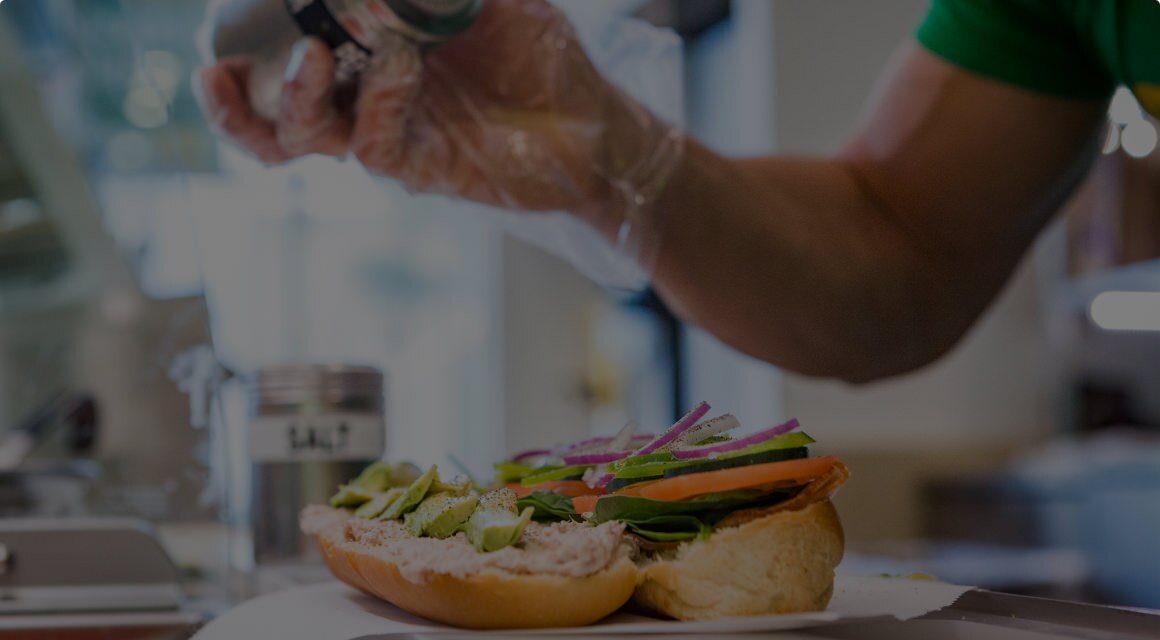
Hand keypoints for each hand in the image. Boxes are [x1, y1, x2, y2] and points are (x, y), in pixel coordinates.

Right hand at [194, 0, 681, 234]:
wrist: (598, 126)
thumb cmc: (543, 54)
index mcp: (364, 51)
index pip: (282, 49)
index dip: (242, 39)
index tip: (218, 18)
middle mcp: (363, 96)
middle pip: (269, 107)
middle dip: (234, 92)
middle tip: (217, 64)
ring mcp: (389, 133)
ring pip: (305, 136)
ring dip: (293, 100)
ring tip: (309, 57)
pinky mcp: (421, 168)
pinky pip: (376, 146)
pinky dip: (379, 104)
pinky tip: (400, 68)